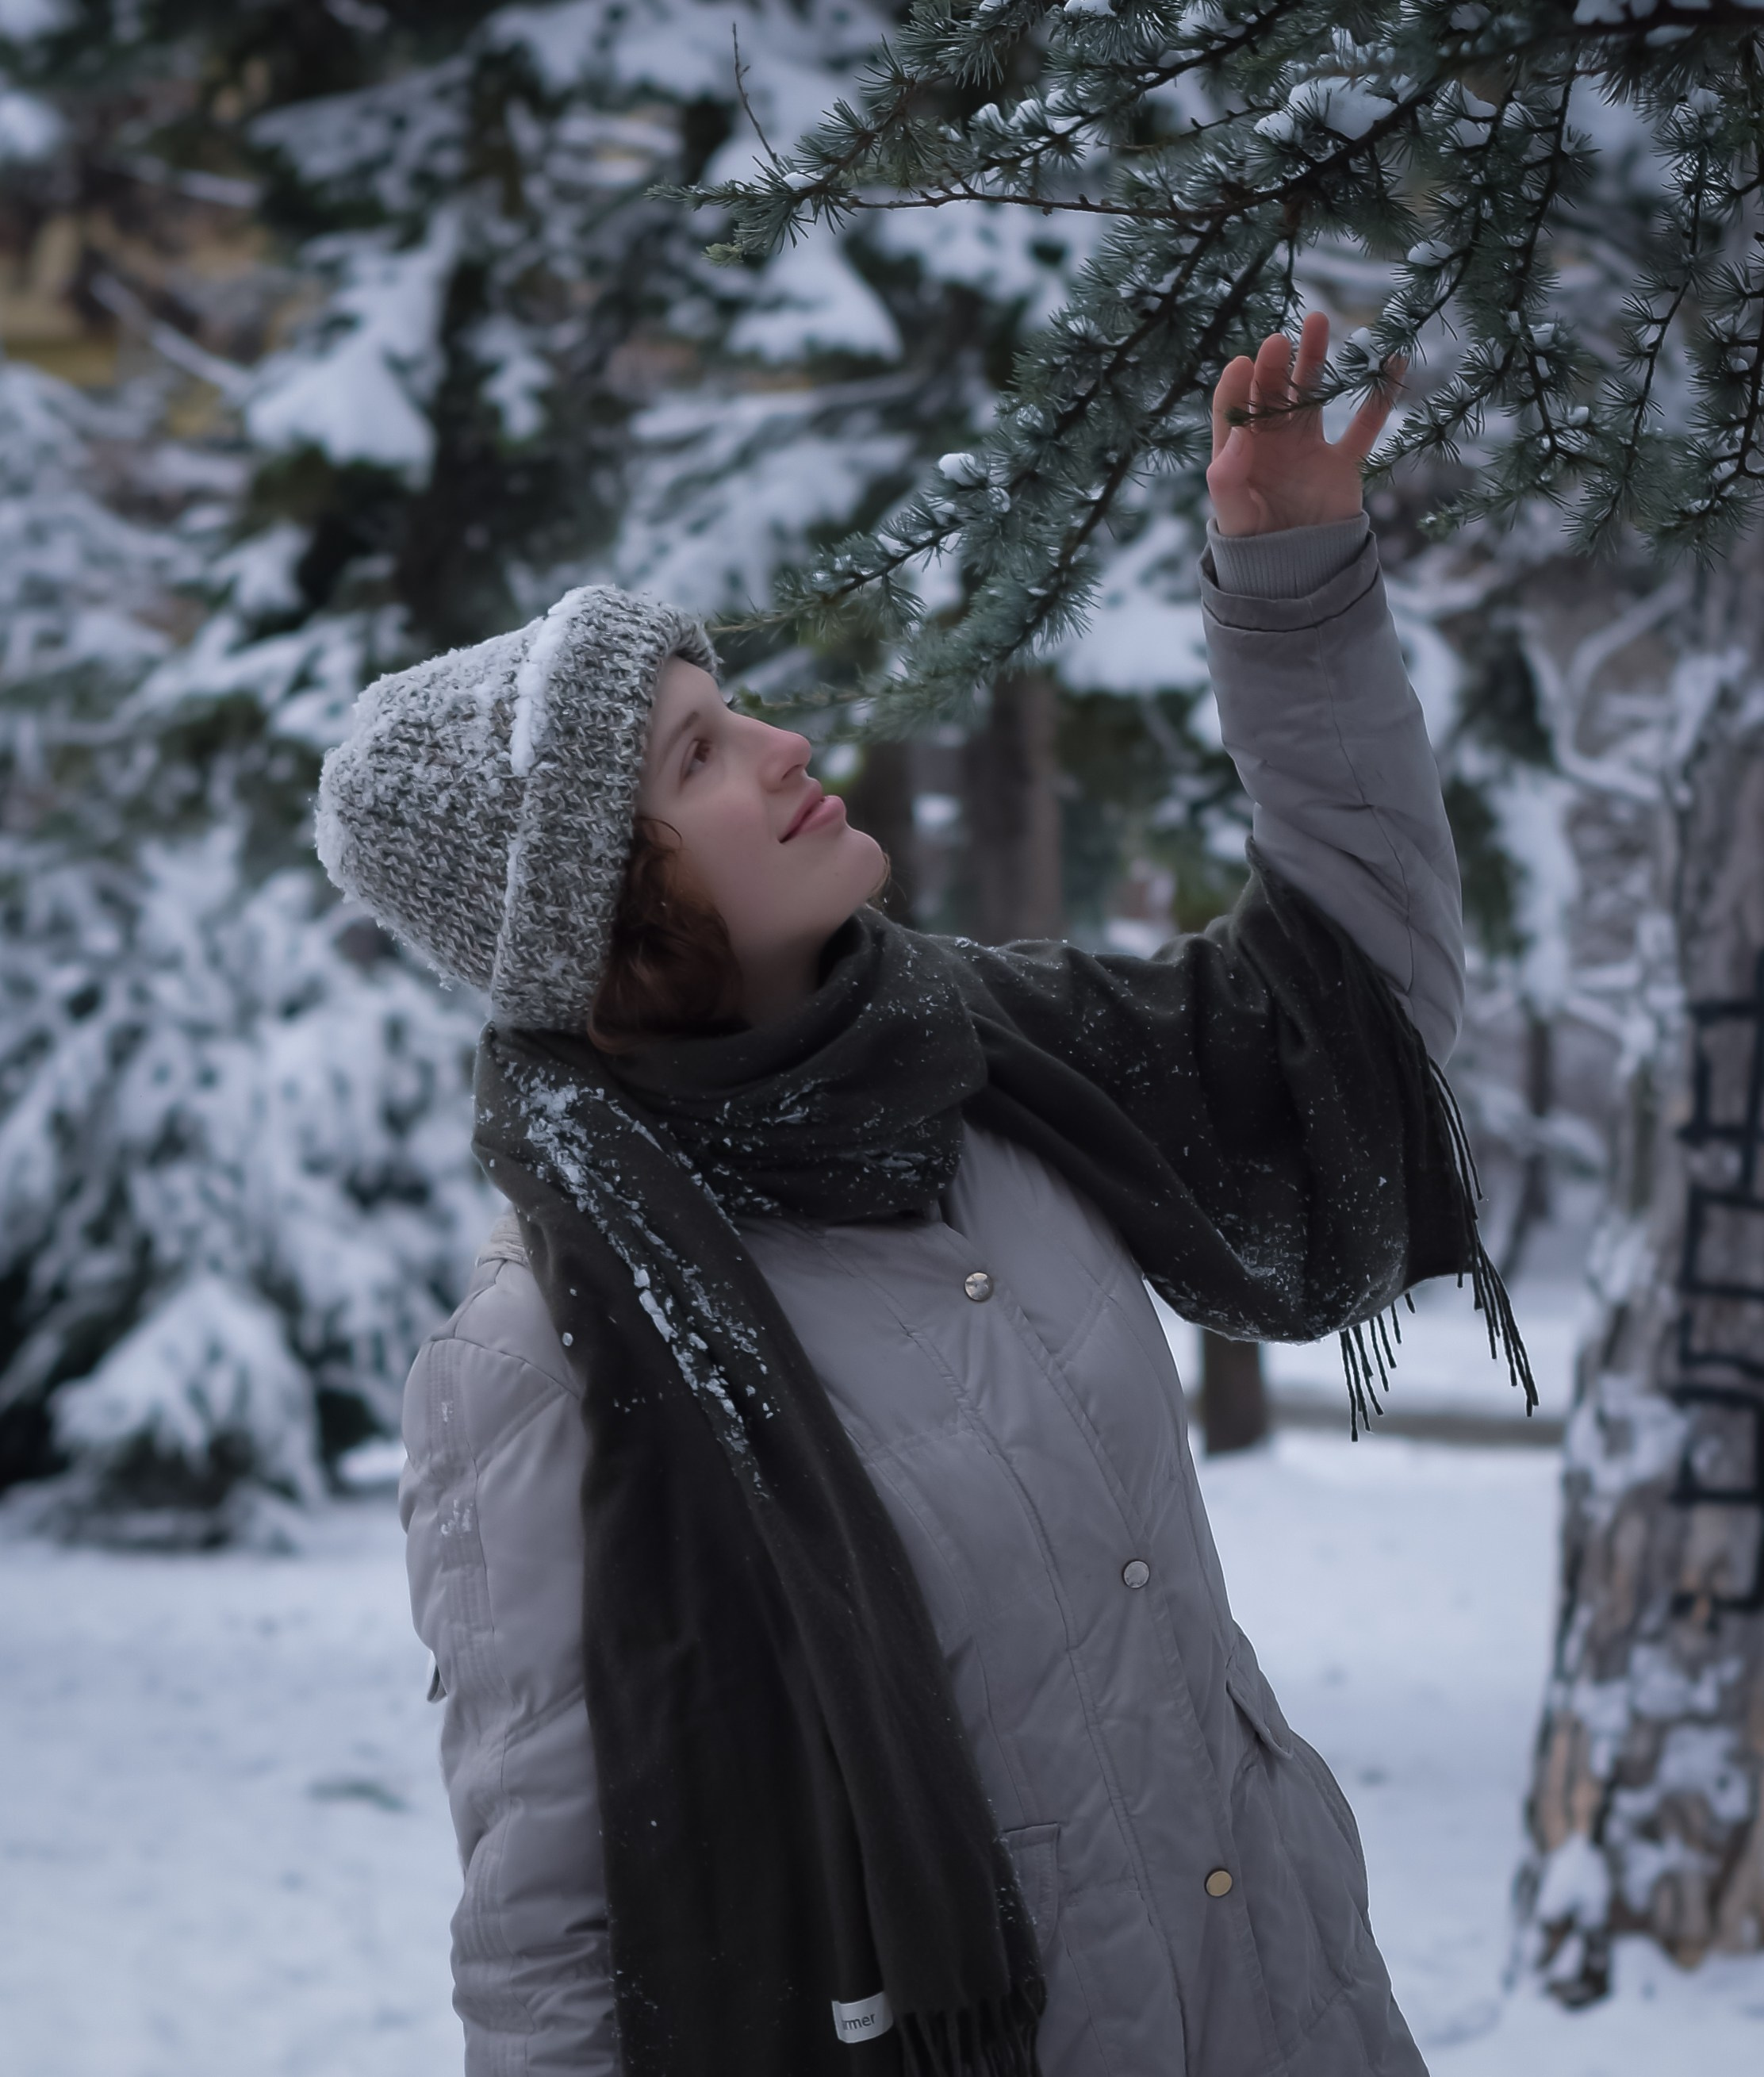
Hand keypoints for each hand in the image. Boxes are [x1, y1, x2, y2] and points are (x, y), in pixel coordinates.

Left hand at [1206, 312, 1404, 538]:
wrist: (1297, 575)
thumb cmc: (1255, 546)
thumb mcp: (1233, 516)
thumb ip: (1226, 479)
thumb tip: (1236, 437)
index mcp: (1238, 452)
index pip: (1232, 409)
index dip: (1236, 386)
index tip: (1244, 364)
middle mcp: (1271, 442)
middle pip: (1272, 393)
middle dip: (1275, 366)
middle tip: (1281, 340)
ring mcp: (1307, 448)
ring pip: (1311, 395)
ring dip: (1314, 361)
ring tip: (1318, 322)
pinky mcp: (1341, 462)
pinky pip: (1364, 425)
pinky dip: (1379, 396)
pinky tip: (1392, 360)